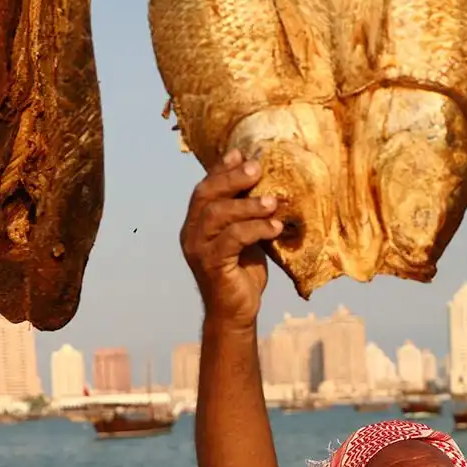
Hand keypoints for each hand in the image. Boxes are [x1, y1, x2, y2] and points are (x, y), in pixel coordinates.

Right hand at [180, 150, 282, 332]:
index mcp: (196, 223)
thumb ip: (246, 214)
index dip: (221, 168)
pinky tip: (275, 227)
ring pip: (218, 215)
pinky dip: (255, 229)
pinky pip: (232, 239)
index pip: (205, 188)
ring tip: (274, 202)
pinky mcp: (211, 265)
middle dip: (232, 178)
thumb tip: (267, 185)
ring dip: (248, 205)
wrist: (236, 312)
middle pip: (206, 195)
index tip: (242, 153)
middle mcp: (191, 233)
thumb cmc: (243, 273)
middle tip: (258, 169)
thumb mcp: (246, 237)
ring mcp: (198, 249)